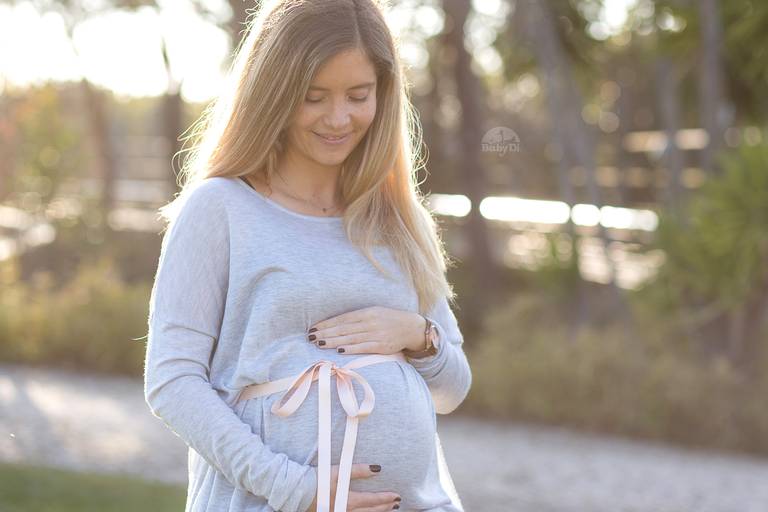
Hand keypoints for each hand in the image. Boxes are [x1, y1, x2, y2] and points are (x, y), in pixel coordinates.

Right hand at [307, 462, 400, 511]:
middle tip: (396, 503)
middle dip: (385, 507)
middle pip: (370, 511)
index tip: (396, 495)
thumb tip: (377, 469)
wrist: (298, 491)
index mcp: (348, 500)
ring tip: (388, 510)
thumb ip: (359, 470)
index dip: (386, 498)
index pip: (372, 500)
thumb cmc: (318, 479)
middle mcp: (346, 511)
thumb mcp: (338, 471)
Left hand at [308, 306, 425, 354]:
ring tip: (319, 344)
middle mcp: (370, 322)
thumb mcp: (374, 313)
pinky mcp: (383, 346)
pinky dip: (351, 348)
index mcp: (367, 312)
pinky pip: (364, 347)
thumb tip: (334, 325)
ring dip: (333, 341)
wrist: (411, 327)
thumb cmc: (388, 320)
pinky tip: (339, 350)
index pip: (342, 319)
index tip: (313, 328)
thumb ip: (356, 319)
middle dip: (326, 333)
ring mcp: (377, 334)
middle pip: (344, 329)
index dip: (327, 324)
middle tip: (310, 337)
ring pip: (351, 338)